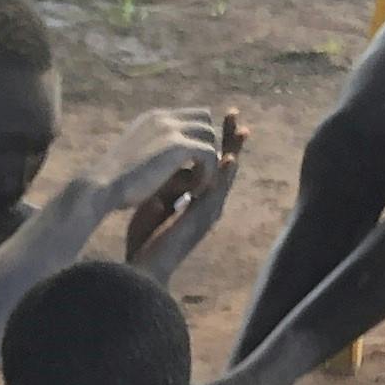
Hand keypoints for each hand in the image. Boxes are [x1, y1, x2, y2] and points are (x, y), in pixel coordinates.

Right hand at [89, 110, 230, 222]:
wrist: (100, 188)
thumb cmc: (114, 184)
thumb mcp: (136, 159)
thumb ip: (155, 152)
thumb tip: (170, 161)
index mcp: (153, 119)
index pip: (191, 116)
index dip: (198, 140)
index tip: (193, 167)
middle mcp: (162, 118)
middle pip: (205, 121)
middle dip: (207, 148)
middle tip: (199, 176)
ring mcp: (170, 129)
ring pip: (210, 138)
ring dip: (209, 163)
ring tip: (195, 187)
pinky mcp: (177, 146)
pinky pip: (209, 154)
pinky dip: (206, 174)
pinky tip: (193, 192)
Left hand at [126, 113, 246, 279]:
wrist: (142, 267)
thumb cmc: (145, 240)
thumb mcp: (155, 203)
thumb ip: (164, 187)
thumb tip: (164, 170)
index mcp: (196, 200)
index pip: (211, 166)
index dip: (216, 144)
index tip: (217, 120)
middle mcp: (207, 205)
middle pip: (225, 168)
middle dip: (231, 142)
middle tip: (237, 117)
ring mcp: (207, 213)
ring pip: (226, 178)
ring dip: (234, 153)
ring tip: (242, 130)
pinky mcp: (202, 221)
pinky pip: (217, 194)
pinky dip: (224, 176)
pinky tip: (230, 159)